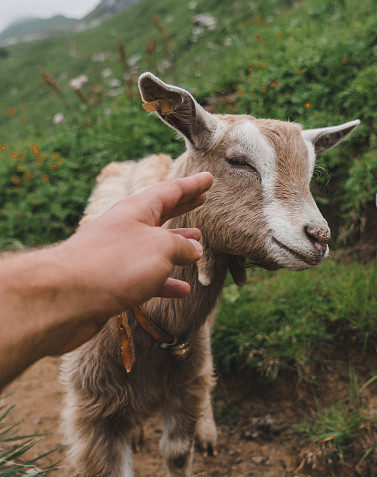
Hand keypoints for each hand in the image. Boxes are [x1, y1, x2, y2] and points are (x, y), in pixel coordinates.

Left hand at [59, 172, 213, 319]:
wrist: (66, 298)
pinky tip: (182, 290)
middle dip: (183, 207)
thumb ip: (182, 246)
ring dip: (177, 246)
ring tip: (199, 247)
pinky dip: (165, 282)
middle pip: (161, 213)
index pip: (170, 191)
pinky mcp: (113, 282)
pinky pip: (146, 278)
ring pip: (155, 247)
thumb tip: (194, 249)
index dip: (192, 186)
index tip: (209, 178)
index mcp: (136, 210)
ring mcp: (118, 255)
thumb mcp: (160, 248)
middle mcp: (126, 228)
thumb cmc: (115, 264)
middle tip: (202, 199)